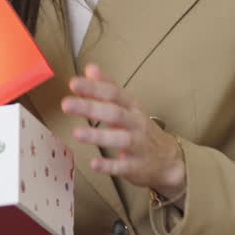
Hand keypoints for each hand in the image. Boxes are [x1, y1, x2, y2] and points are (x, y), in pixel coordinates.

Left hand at [61, 63, 185, 200]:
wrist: (169, 159)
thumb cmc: (140, 128)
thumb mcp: (127, 105)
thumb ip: (107, 87)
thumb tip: (90, 68)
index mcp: (131, 106)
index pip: (113, 93)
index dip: (93, 87)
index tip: (73, 83)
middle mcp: (136, 123)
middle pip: (114, 113)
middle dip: (90, 108)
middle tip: (66, 104)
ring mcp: (139, 145)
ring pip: (120, 138)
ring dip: (98, 136)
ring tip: (76, 133)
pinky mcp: (137, 166)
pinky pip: (123, 166)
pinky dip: (109, 165)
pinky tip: (94, 164)